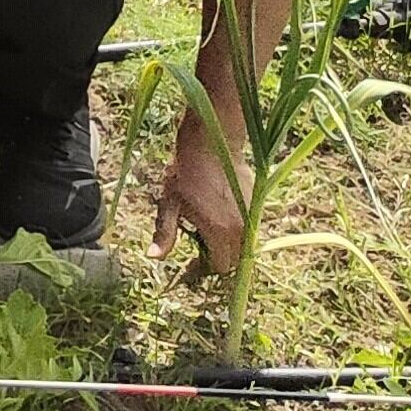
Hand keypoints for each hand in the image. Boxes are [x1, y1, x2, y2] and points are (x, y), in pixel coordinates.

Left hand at [154, 130, 249, 274]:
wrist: (212, 144)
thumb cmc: (184, 173)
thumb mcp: (169, 203)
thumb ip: (165, 233)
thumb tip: (153, 257)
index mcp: (218, 231)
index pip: (220, 266)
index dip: (204, 266)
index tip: (191, 260)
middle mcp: (241, 230)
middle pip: (234, 261)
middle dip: (217, 257)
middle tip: (198, 240)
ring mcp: (252, 219)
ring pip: (244, 247)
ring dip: (228, 246)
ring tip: (207, 226)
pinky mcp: (257, 208)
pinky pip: (250, 231)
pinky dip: (237, 232)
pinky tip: (220, 215)